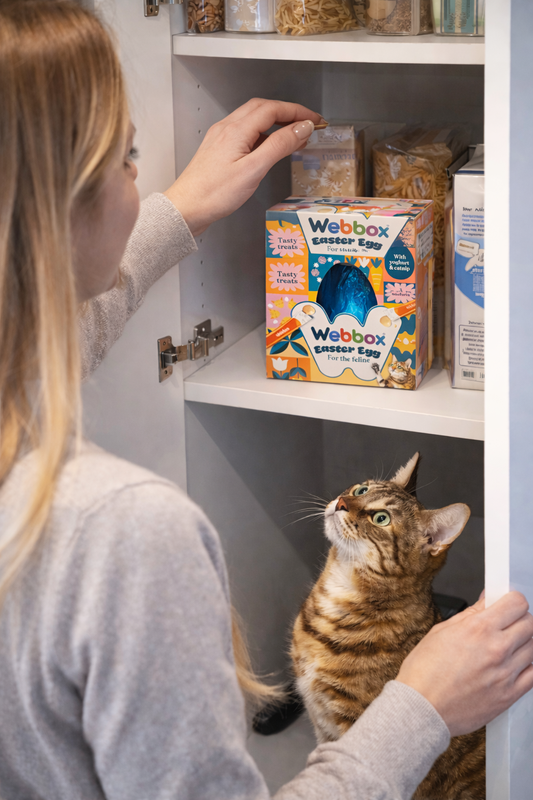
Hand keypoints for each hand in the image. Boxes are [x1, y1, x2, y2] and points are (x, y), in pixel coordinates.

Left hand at [164, 98, 323, 236]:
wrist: (186, 208)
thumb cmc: (214, 194)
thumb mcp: (253, 170)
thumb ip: (279, 146)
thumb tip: (301, 128)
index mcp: (236, 129)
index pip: (273, 109)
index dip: (297, 111)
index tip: (315, 120)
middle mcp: (227, 128)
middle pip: (263, 108)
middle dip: (288, 112)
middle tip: (307, 124)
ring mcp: (221, 137)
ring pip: (253, 119)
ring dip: (276, 122)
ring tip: (294, 136)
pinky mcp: (218, 149)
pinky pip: (245, 132)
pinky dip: (263, 134)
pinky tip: (270, 147)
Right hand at [396, 591, 532, 736]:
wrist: (422, 709)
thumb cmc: (424, 672)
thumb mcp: (441, 631)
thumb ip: (470, 614)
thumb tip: (486, 602)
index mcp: (478, 629)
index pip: (516, 603)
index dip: (512, 601)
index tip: (508, 605)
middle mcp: (496, 649)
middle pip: (530, 623)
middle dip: (520, 619)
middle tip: (507, 624)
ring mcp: (505, 673)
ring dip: (524, 643)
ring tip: (507, 647)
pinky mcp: (509, 695)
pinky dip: (528, 666)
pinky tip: (515, 665)